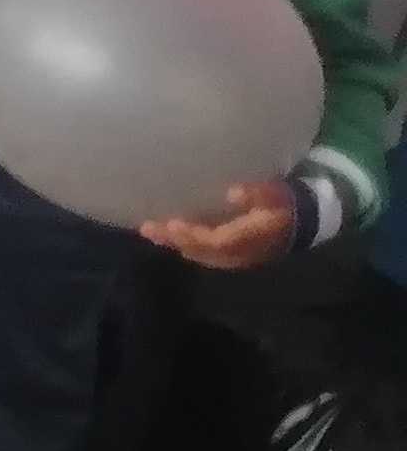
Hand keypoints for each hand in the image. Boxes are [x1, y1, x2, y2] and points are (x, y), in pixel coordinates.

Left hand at [143, 181, 299, 271]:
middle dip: (174, 241)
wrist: (304, 223)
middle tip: (147, 228)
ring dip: (176, 244)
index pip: (215, 241)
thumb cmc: (286, 204)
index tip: (171, 225)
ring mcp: (236, 258)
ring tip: (151, 231)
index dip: (192, 235)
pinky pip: (206, 254)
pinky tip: (172, 235)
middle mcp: (239, 253)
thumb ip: (258, 193)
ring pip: (201, 255)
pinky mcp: (233, 256)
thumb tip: (232, 192)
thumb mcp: (277, 194)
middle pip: (202, 251)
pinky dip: (187, 245)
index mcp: (249, 238)